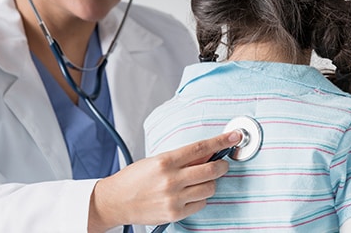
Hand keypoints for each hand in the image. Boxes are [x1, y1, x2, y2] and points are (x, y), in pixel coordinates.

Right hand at [88, 131, 240, 231]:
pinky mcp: (175, 213)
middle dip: (222, 165)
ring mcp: (174, 198)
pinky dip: (200, 197)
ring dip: (211, 182)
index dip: (221, 141)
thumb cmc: (134, 179)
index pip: (201, 148)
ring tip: (200, 181)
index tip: (234, 136)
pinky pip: (201, 203)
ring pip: (210, 188)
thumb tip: (206, 152)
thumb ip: (182, 158)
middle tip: (222, 164)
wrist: (116, 201)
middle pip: (211, 169)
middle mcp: (171, 179)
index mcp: (165, 161)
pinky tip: (190, 194)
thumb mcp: (156, 160)